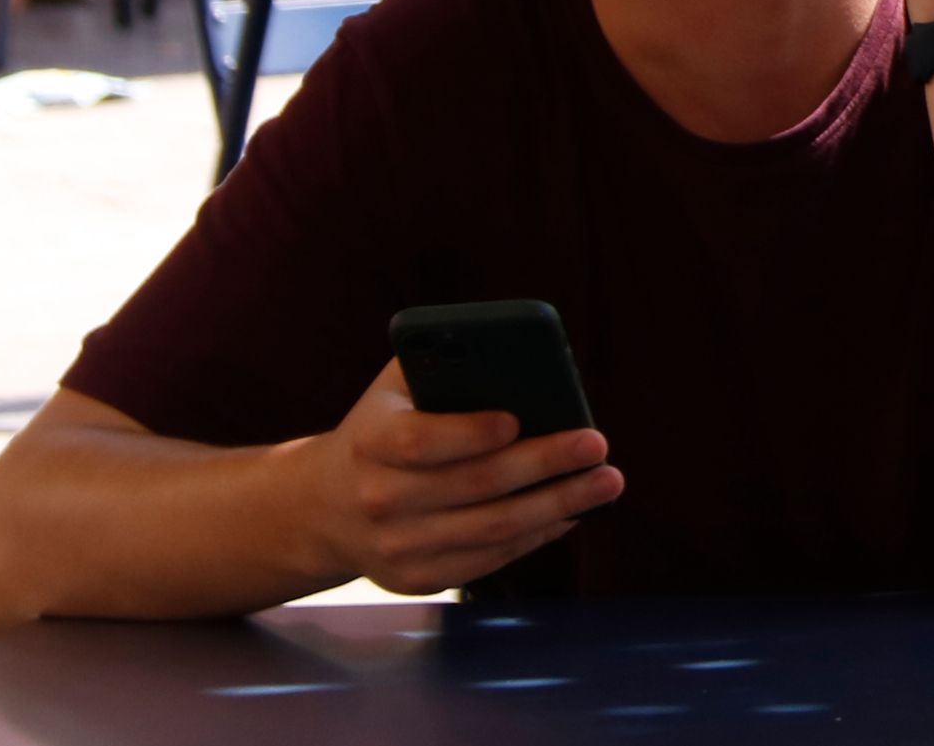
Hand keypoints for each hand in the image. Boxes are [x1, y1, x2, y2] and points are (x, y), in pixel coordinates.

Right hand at [304, 359, 617, 594]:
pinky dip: (535, 536)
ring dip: (557, 505)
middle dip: (544, 464)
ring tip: (605, 482)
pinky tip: (571, 513)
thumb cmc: (385, 426)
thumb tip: (521, 355)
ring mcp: (397, 546)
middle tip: (597, 444)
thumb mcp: (398, 385)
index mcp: (371, 442)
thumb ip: (447, 359)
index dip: (469, 433)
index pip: (419, 441)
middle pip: (473, 486)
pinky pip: (487, 560)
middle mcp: (379, 499)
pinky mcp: (417, 578)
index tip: (517, 419)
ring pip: (490, 529)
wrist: (328, 505)